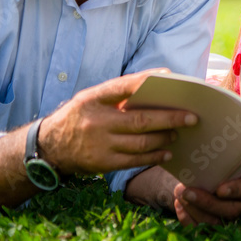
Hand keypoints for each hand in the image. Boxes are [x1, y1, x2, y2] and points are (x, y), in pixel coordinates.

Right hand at [40, 70, 195, 174]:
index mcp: (93, 99)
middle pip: (141, 120)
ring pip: (142, 142)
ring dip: (165, 138)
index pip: (123, 86)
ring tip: (178, 133)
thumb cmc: (79, 117)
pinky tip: (167, 152)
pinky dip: (154, 156)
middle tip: (192, 117)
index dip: (148, 80)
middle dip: (170, 119)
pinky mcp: (102, 163)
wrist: (48, 147)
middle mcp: (96, 121)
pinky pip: (135, 160)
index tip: (171, 77)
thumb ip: (118, 94)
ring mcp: (99, 144)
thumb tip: (158, 84)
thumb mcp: (90, 99)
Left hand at [174, 172, 240, 225]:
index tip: (219, 189)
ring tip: (180, 195)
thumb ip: (216, 167)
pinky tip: (179, 205)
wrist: (211, 183)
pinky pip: (200, 229)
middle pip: (229, 210)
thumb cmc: (218, 171)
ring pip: (214, 222)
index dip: (233, 190)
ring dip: (194, 209)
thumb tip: (200, 165)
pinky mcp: (212, 230)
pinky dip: (187, 219)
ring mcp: (228, 221)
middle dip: (206, 202)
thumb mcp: (222, 166)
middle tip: (187, 192)